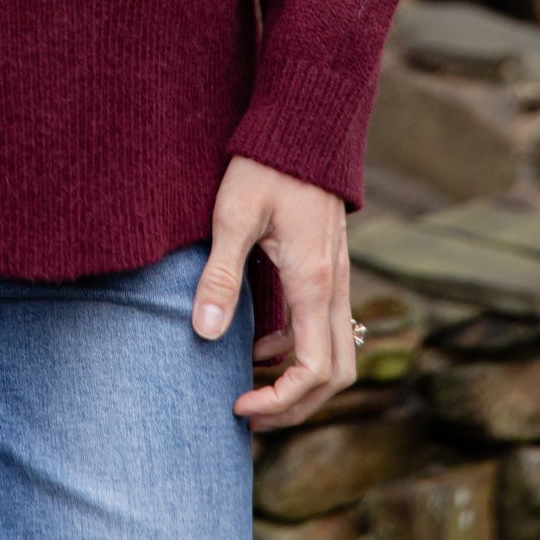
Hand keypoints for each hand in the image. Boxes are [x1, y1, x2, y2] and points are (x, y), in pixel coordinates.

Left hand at [190, 153, 354, 429]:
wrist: (304, 124)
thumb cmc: (266, 165)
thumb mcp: (233, 216)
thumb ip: (220, 276)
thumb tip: (203, 334)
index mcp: (313, 283)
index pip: (312, 371)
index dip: (279, 401)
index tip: (238, 405)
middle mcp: (334, 287)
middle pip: (335, 375)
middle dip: (297, 406)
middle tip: (249, 414)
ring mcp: (336, 277)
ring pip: (335, 353)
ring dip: (299, 381)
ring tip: (249, 386)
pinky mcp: (328, 266)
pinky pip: (325, 327)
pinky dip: (298, 349)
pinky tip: (258, 343)